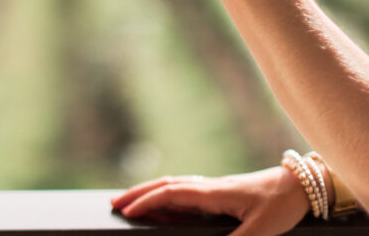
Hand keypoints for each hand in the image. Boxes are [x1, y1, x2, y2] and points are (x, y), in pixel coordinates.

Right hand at [111, 167, 309, 235]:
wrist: (300, 184)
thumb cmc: (280, 206)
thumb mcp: (260, 231)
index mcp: (213, 193)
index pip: (171, 194)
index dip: (146, 202)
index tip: (125, 211)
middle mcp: (209, 186)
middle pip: (166, 185)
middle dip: (138, 193)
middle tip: (115, 202)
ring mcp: (214, 187)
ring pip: (174, 185)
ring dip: (150, 191)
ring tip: (132, 201)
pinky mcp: (221, 191)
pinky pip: (185, 190)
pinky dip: (166, 194)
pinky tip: (164, 202)